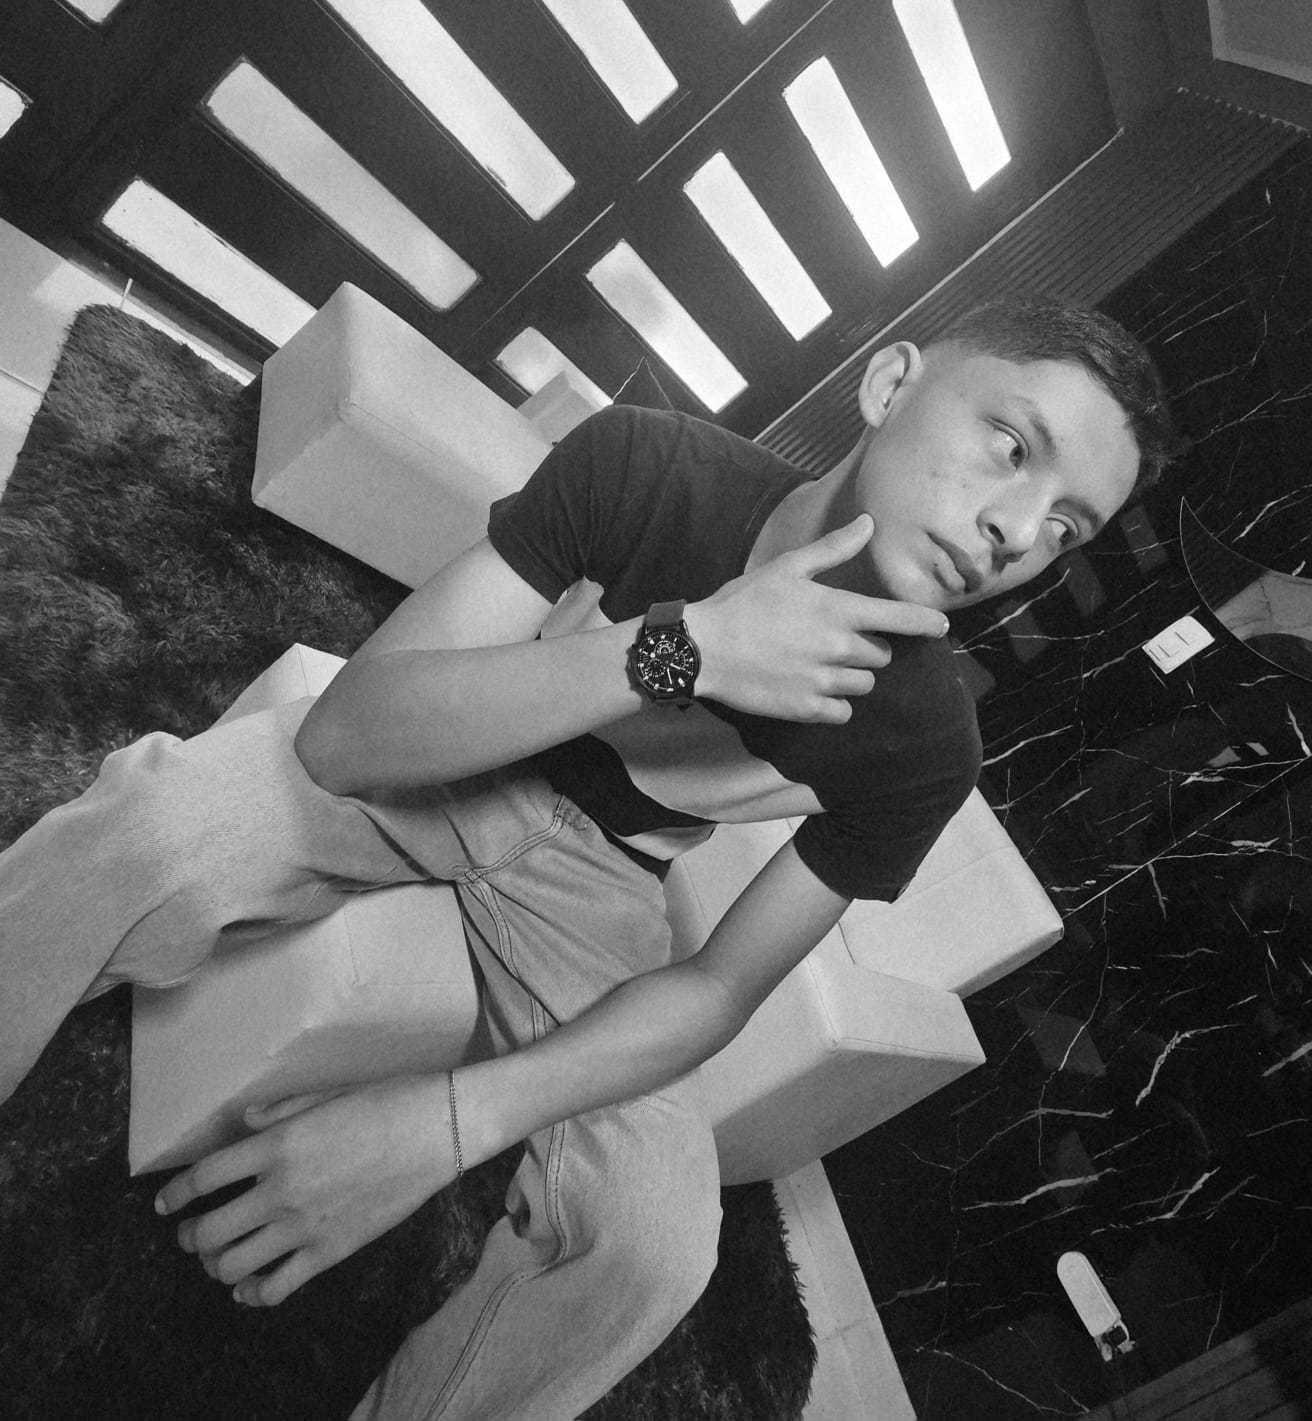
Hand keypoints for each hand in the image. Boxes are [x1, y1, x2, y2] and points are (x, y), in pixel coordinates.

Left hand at [154, 1075, 453, 1306]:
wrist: (438, 1130)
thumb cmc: (386, 1101)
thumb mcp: (327, 1095)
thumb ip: (281, 1112)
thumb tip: (247, 1122)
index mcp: (278, 1144)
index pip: (203, 1177)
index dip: (174, 1194)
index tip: (164, 1204)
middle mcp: (282, 1188)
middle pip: (207, 1230)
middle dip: (189, 1238)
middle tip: (191, 1235)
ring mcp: (305, 1224)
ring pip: (232, 1265)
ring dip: (216, 1266)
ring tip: (220, 1259)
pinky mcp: (331, 1251)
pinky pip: (276, 1288)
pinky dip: (253, 1294)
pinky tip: (251, 1286)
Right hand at [685, 515, 947, 723]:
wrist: (702, 648)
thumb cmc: (743, 603)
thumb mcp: (787, 567)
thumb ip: (833, 549)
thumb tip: (868, 523)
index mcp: (838, 610)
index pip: (901, 618)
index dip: (927, 622)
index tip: (940, 626)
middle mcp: (839, 648)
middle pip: (882, 655)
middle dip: (868, 648)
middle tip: (836, 640)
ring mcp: (824, 681)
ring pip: (864, 684)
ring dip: (852, 676)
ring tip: (821, 664)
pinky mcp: (807, 708)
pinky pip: (842, 711)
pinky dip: (834, 703)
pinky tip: (813, 689)